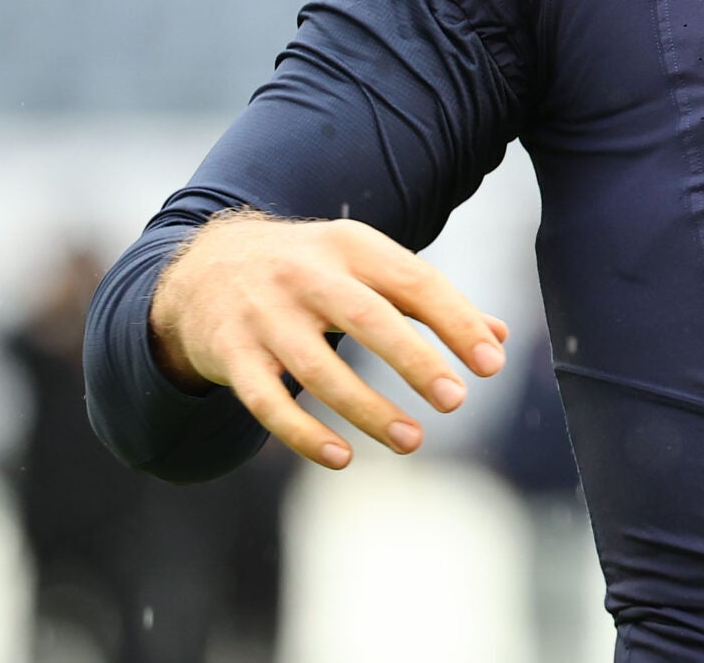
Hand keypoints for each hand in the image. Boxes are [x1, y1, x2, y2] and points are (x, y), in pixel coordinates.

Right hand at [149, 210, 509, 469]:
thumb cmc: (311, 271)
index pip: (414, 282)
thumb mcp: (365, 266)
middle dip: (415, 362)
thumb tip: (499, 338)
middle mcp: (306, 276)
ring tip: (412, 441)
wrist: (204, 268)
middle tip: (456, 401)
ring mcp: (265, 316)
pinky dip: (304, 434)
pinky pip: (268, 402)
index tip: (492, 363)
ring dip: (368, 410)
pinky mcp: (232, 356)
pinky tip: (342, 457)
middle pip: (367, 319)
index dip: (456, 321)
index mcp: (350, 247)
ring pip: (319, 370)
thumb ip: (429, 300)